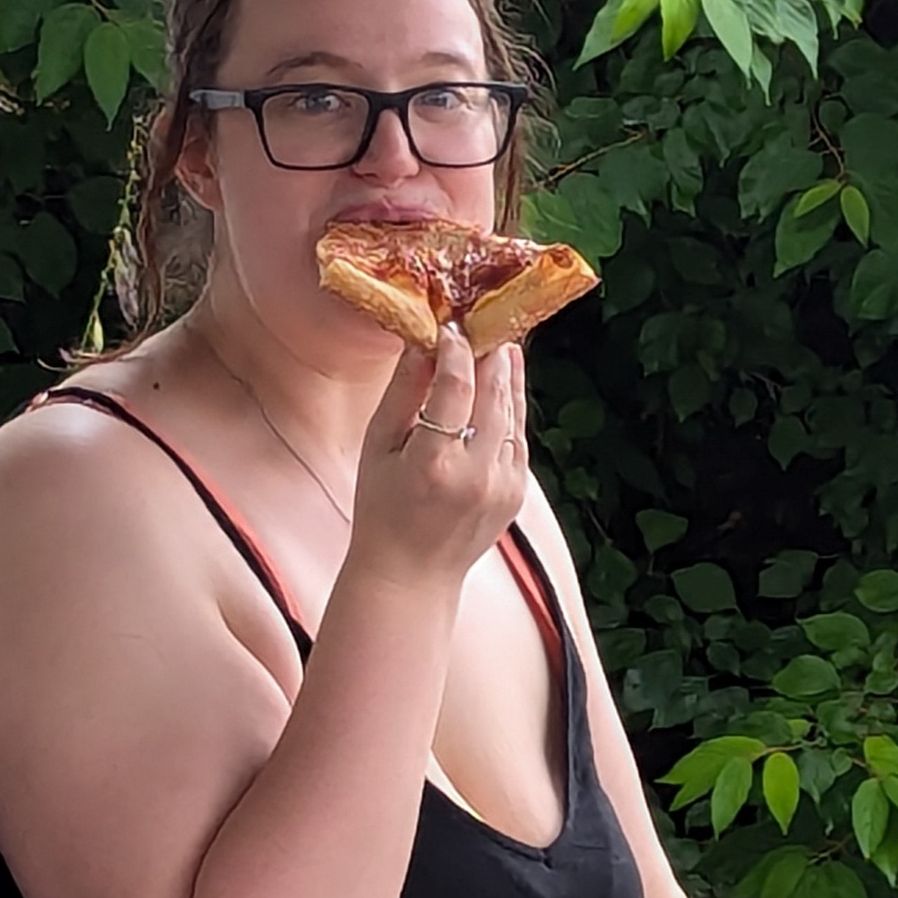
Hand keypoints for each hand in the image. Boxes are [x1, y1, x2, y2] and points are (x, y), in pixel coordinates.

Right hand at [346, 327, 528, 583]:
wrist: (411, 574)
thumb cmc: (382, 509)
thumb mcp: (378, 448)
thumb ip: (402, 393)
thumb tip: (423, 343)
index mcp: (434, 463)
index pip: (456, 387)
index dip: (457, 350)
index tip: (451, 328)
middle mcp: (476, 474)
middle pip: (495, 395)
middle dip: (490, 355)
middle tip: (485, 323)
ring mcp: (503, 486)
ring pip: (513, 415)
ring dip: (508, 378)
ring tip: (501, 346)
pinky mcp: (516, 494)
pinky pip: (518, 439)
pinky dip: (512, 410)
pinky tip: (504, 388)